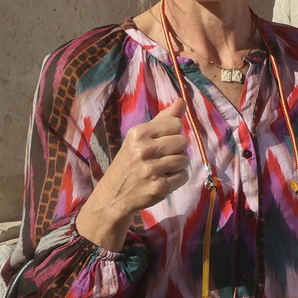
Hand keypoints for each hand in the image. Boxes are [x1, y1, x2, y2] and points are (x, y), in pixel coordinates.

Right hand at [77, 99, 190, 250]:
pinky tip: (163, 180)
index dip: (174, 132)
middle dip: (177, 149)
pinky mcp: (159, 187)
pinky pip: (184, 176)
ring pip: (185, 159)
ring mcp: (151, 170)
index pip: (175, 123)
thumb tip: (181, 101)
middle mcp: (144, 150)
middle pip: (183, 141)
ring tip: (161, 169)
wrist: (113, 196)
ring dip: (177, 165)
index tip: (163, 140)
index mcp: (138, 134)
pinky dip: (177, 179)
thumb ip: (162, 120)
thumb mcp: (139, 138)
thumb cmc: (130, 162)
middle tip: (162, 157)